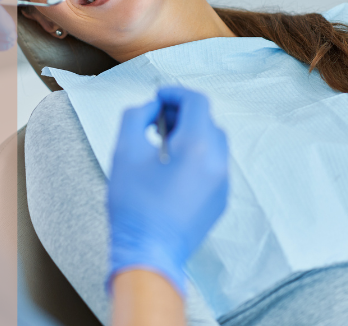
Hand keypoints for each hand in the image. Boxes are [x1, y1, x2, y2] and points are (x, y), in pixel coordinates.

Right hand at [107, 86, 228, 295]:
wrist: (149, 254)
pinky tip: (171, 168)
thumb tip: (151, 108)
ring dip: (191, 134)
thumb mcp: (125, 152)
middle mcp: (217, 162)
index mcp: (198, 147)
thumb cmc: (134, 206)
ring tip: (162, 143)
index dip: (175, 93)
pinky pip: (213, 165)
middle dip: (182, 113)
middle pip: (207, 121)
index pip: (196, 102)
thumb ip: (136, 117)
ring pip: (213, 143)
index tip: (157, 97)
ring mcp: (222, 183)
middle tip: (156, 120)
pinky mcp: (220, 200)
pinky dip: (196, 156)